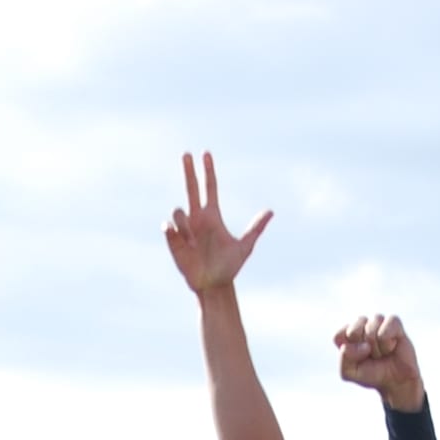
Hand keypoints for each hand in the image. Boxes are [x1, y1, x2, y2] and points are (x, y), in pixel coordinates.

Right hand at [164, 151, 270, 295]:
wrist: (214, 286)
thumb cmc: (229, 266)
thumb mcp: (245, 247)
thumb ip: (256, 228)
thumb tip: (271, 211)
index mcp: (212, 216)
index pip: (209, 188)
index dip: (208, 171)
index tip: (206, 154)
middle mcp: (197, 218)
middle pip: (191, 188)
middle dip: (189, 171)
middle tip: (187, 153)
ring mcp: (184, 229)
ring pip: (178, 211)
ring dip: (185, 223)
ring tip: (193, 241)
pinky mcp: (174, 242)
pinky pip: (168, 228)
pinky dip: (172, 229)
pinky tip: (179, 237)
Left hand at [333, 313, 422, 409]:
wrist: (396, 381)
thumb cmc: (371, 374)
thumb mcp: (350, 373)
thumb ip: (344, 359)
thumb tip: (356, 344)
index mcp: (347, 334)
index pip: (339, 335)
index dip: (348, 351)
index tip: (357, 360)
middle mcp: (361, 325)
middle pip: (353, 331)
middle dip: (363, 350)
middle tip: (371, 356)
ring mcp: (377, 321)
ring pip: (370, 329)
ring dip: (377, 348)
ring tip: (382, 353)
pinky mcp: (394, 322)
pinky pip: (387, 326)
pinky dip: (387, 342)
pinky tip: (391, 347)